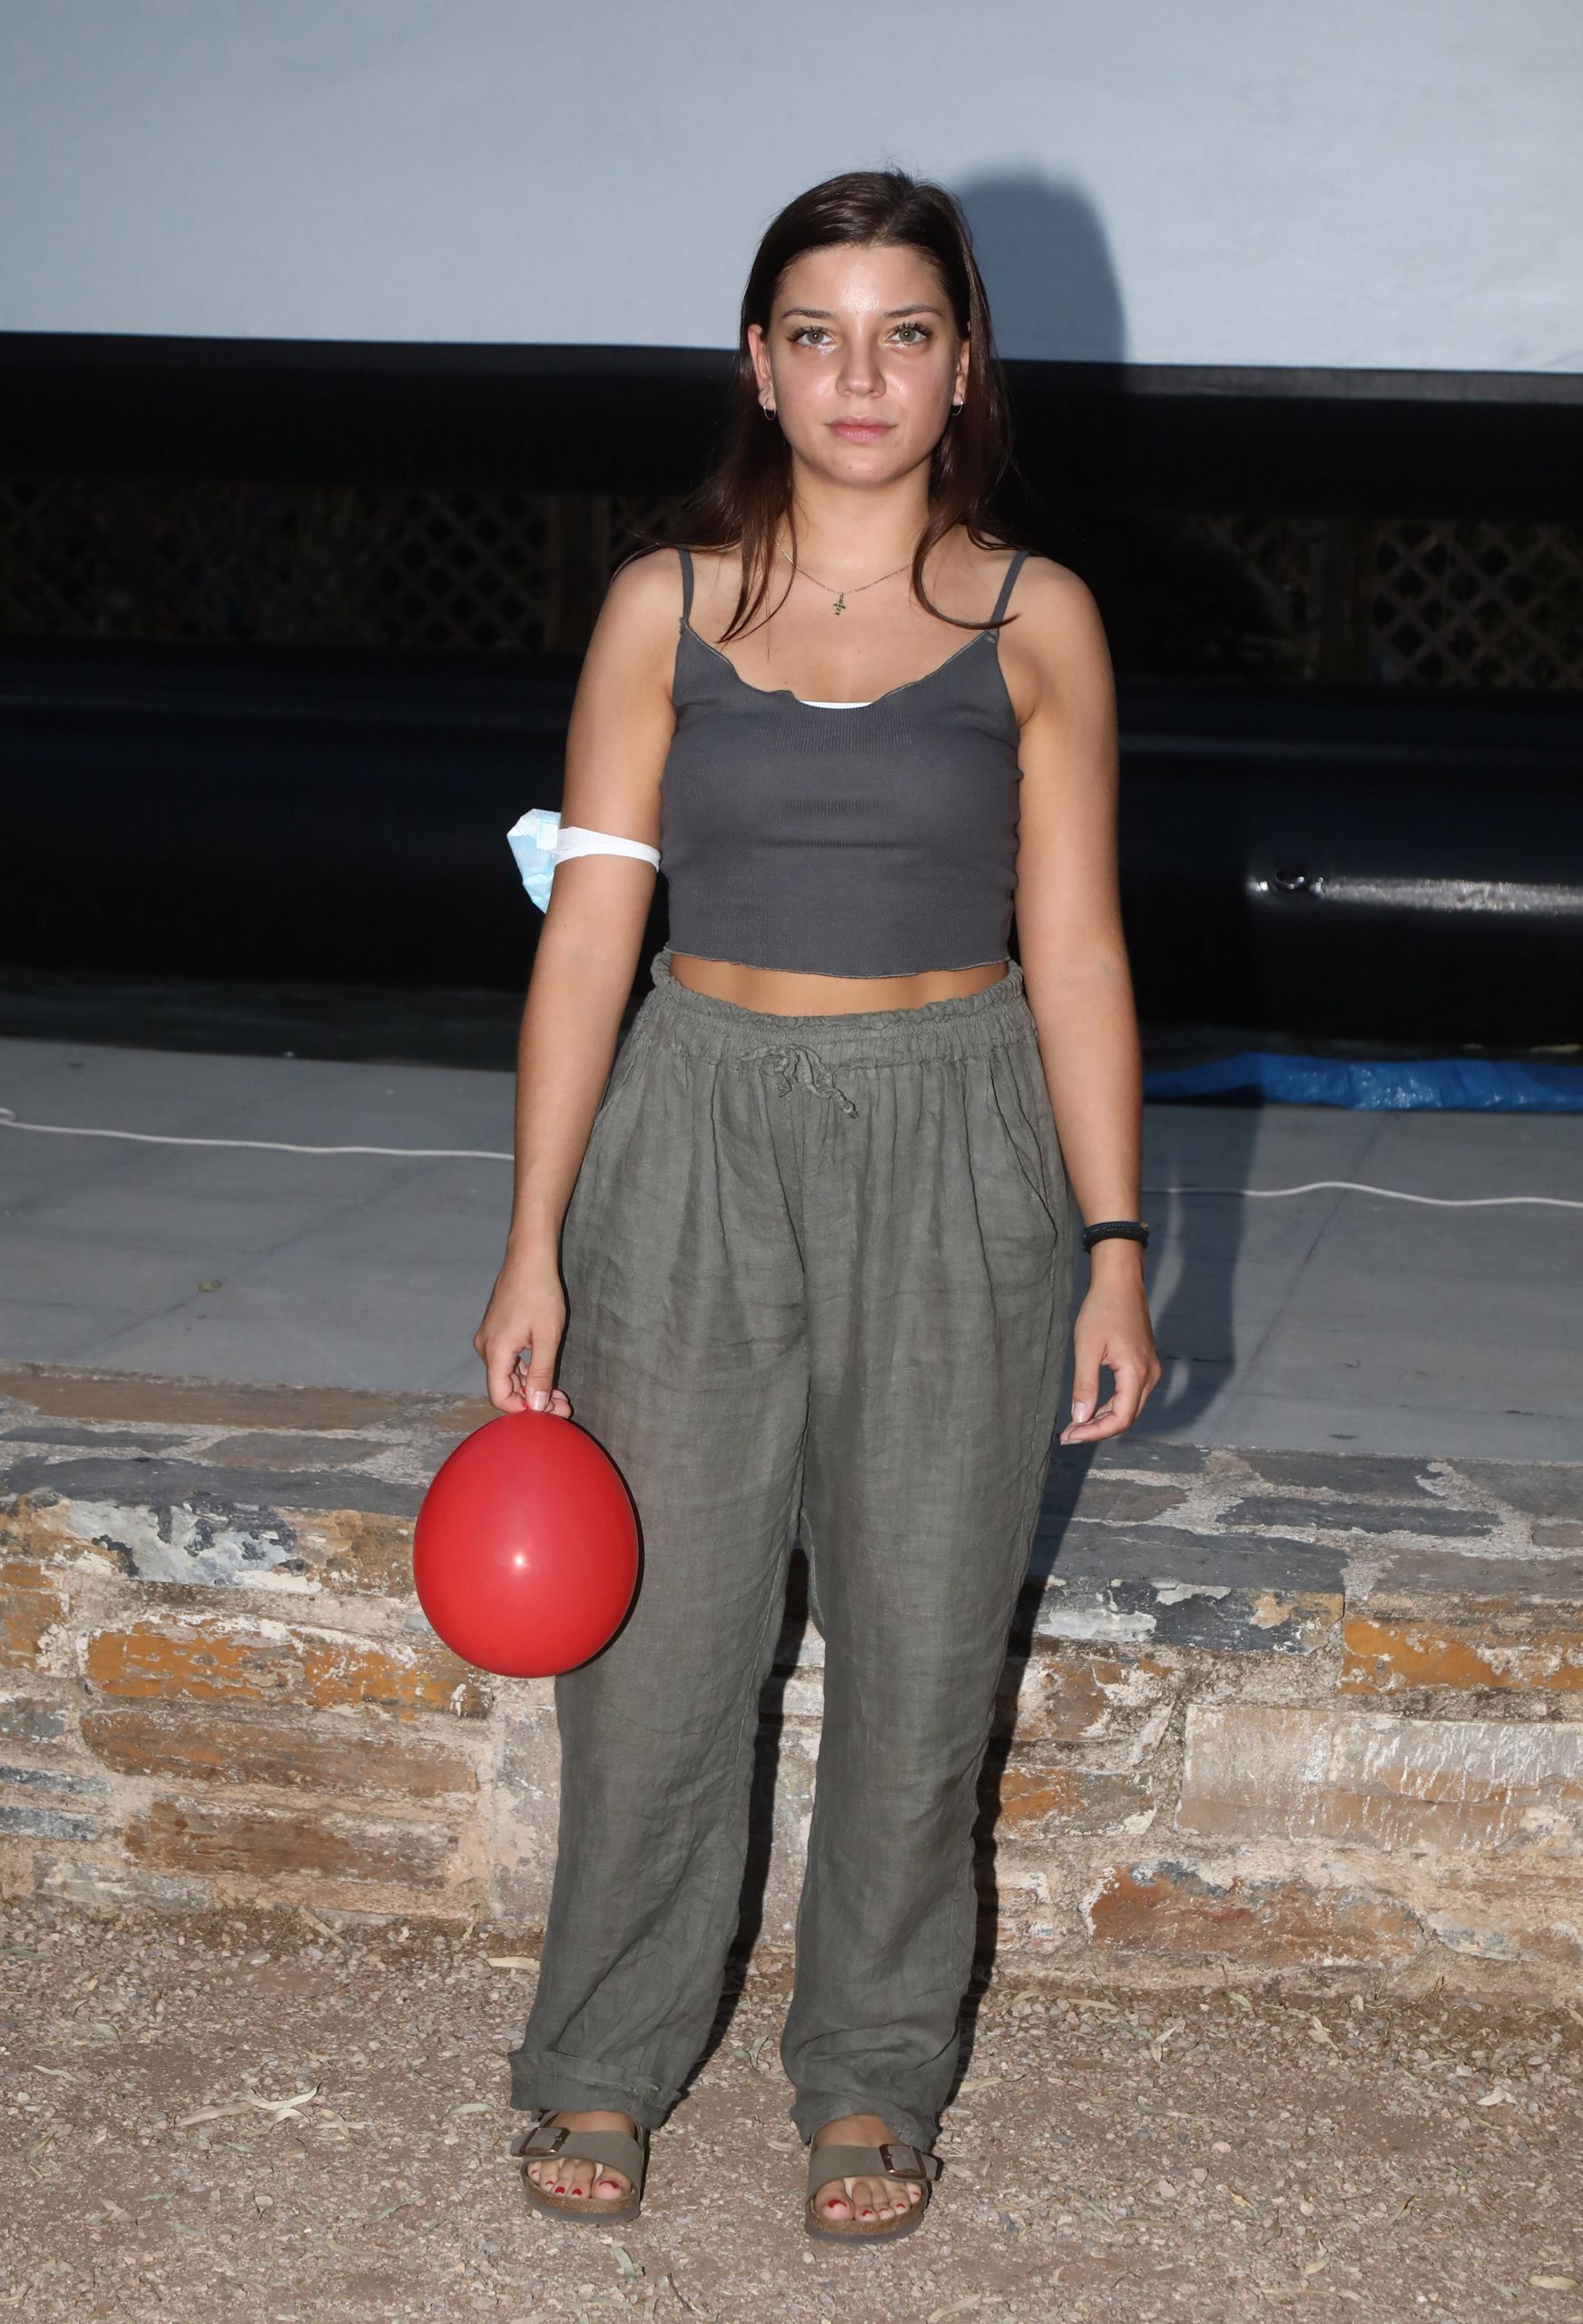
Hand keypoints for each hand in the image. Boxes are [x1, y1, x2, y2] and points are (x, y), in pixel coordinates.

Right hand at [473, 1248, 574, 1416]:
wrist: (529, 1258)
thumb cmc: (539, 1293)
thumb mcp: (547, 1337)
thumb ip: (541, 1374)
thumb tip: (537, 1405)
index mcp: (495, 1351)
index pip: (500, 1397)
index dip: (523, 1410)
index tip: (550, 1412)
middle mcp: (486, 1348)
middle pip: (504, 1388)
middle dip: (533, 1400)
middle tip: (563, 1407)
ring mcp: (489, 1339)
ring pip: (507, 1375)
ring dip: (531, 1387)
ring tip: (561, 1395)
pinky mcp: (496, 1332)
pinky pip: (508, 1361)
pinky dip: (525, 1371)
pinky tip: (545, 1375)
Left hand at [1058, 1256, 1160, 1444]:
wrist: (1121, 1282)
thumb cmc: (1102, 1310)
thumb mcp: (1087, 1348)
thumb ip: (1084, 1386)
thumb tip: (1080, 1419)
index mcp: (1137, 1372)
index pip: (1121, 1419)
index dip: (1095, 1433)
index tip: (1070, 1436)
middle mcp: (1150, 1375)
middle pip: (1127, 1417)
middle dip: (1097, 1430)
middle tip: (1068, 1435)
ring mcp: (1150, 1370)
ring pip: (1129, 1408)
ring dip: (1103, 1419)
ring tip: (1075, 1425)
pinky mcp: (1145, 1365)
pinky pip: (1130, 1395)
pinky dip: (1111, 1406)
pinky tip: (1091, 1408)